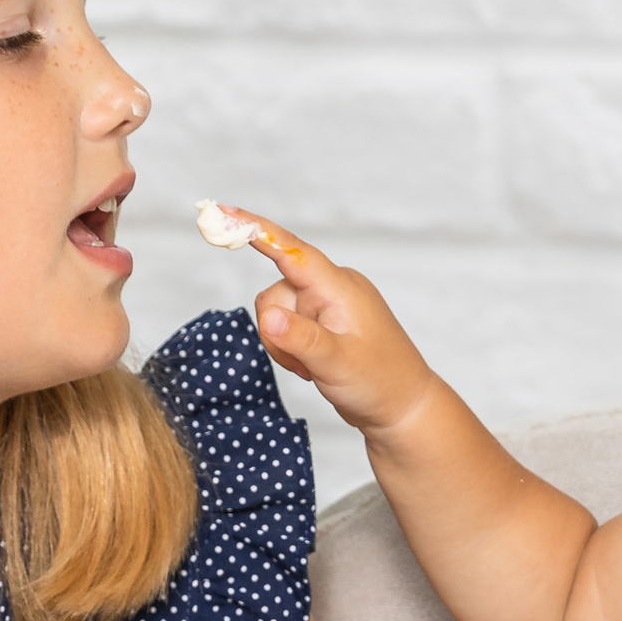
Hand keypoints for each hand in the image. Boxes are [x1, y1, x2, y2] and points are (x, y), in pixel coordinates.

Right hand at [240, 213, 438, 438]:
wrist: (402, 408)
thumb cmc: (380, 383)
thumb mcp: (337, 363)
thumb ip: (300, 339)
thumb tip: (266, 316)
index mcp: (339, 287)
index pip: (290, 250)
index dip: (252, 228)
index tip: (219, 212)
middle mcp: (332, 288)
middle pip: (276, 293)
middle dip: (277, 331)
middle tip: (303, 364)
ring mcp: (328, 305)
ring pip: (277, 312)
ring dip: (283, 344)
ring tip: (312, 368)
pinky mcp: (323, 322)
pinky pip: (287, 326)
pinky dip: (290, 349)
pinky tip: (312, 367)